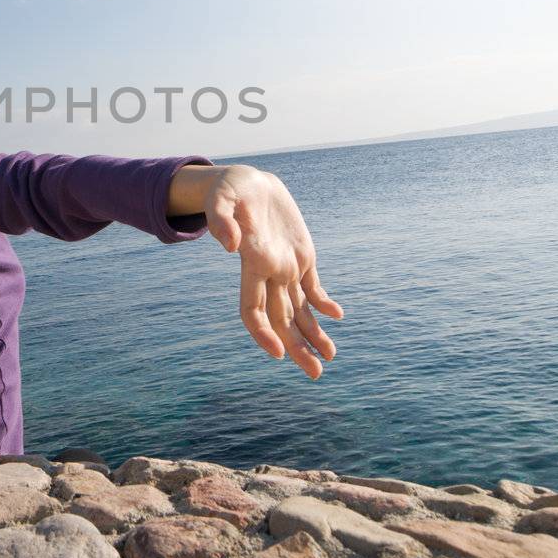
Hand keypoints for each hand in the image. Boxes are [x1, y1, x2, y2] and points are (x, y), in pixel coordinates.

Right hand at [194, 165, 342, 376]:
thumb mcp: (221, 198)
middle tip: (316, 375)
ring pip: (301, 310)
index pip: (252, 309)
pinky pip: (313, 287)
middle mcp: (269, 272)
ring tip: (330, 357)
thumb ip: (220, 220)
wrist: (248, 182)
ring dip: (314, 334)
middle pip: (282, 320)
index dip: (262, 333)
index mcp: (251, 263)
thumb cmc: (230, 189)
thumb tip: (230, 245)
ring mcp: (286, 266)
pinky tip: (336, 316)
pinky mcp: (302, 256)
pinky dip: (324, 303)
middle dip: (298, 348)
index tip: (277, 353)